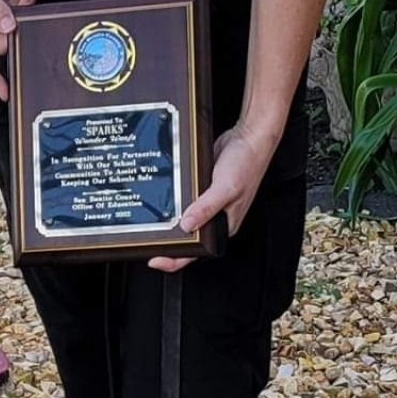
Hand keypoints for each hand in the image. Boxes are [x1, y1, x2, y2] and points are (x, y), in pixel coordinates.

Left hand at [148, 118, 277, 273]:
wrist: (249, 138)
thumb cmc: (247, 164)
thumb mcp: (225, 188)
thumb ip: (206, 208)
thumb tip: (187, 225)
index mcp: (224, 225)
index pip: (198, 250)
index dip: (176, 259)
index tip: (156, 260)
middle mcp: (216, 216)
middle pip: (188, 237)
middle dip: (168, 242)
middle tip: (147, 243)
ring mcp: (208, 202)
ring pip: (185, 217)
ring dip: (169, 222)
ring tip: (150, 225)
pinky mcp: (202, 188)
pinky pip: (186, 199)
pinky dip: (174, 201)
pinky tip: (163, 199)